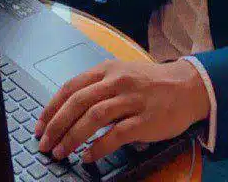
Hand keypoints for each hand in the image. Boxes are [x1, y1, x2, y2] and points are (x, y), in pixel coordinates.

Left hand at [35, 59, 209, 162]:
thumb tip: (68, 110)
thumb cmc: (151, 83)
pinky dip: (99, 147)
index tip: (40, 125)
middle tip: (45, 143)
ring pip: (94, 117)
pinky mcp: (145, 120)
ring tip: (61, 152)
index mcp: (108, 70)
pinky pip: (116, 134)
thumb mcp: (122, 74)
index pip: (71, 87)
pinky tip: (88, 157)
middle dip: (57, 125)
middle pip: (78, 102)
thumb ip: (98, 87)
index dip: (52, 108)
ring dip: (73, 137)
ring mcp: (131, 100)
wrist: (187, 86)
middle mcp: (117, 82)